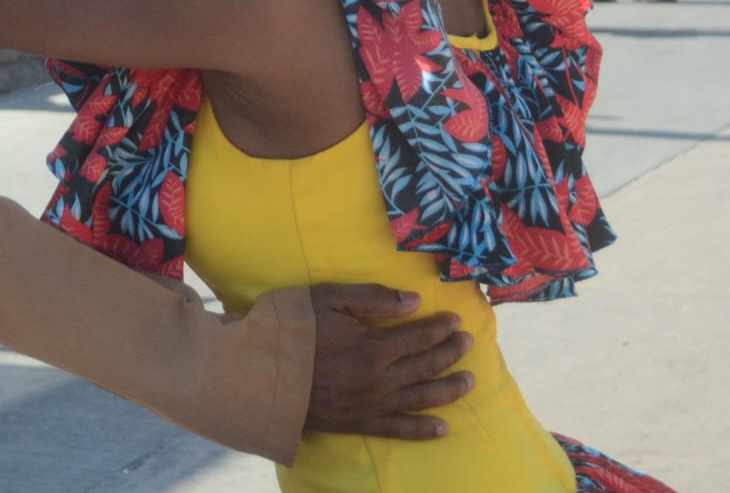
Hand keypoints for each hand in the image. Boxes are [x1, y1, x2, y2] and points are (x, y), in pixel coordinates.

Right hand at [305, 284, 473, 439]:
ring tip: (470, 382)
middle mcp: (380, 379)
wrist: (259, 374)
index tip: (456, 320)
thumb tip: (412, 300)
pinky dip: (423, 430)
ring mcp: (371, 404)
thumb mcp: (328, 299)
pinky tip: (442, 428)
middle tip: (468, 343)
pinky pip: (399, 429)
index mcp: (374, 347)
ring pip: (421, 397)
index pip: (418, 336)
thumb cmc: (291, 329)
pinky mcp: (359, 423)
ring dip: (448, 389)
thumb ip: (372, 299)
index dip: (440, 327)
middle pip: (425, 365)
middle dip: (450, 353)